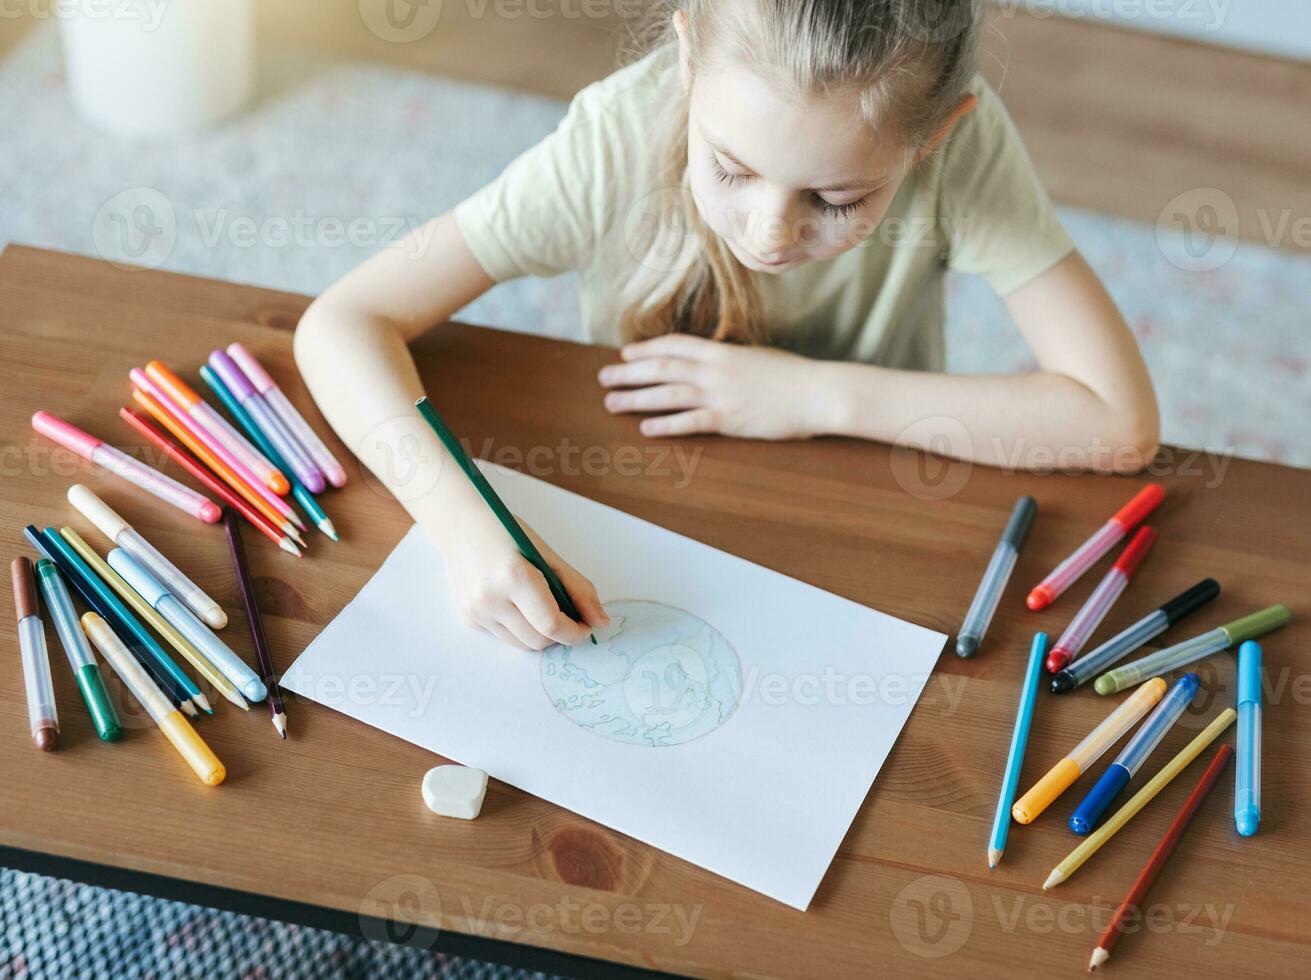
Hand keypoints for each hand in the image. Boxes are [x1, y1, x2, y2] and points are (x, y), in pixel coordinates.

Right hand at [437, 512, 607, 650]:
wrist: (459, 524)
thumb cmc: (505, 533)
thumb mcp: (546, 554)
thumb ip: (577, 589)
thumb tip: (600, 621)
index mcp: (515, 576)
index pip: (552, 624)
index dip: (575, 632)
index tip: (585, 627)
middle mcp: (491, 598)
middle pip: (538, 641)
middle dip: (559, 635)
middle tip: (567, 617)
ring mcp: (476, 611)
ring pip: (521, 644)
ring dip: (539, 634)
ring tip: (541, 608)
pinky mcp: (469, 618)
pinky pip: (504, 636)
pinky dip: (518, 627)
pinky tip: (515, 603)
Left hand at [598, 334, 828, 439]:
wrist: (819, 392)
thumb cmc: (794, 377)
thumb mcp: (758, 359)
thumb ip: (731, 362)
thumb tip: (713, 364)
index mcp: (722, 352)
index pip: (674, 345)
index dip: (646, 349)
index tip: (625, 353)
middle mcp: (715, 370)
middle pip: (662, 368)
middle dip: (629, 372)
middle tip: (603, 378)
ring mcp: (721, 394)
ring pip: (668, 394)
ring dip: (636, 398)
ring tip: (612, 403)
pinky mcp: (729, 419)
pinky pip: (690, 422)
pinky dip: (665, 424)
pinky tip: (645, 428)